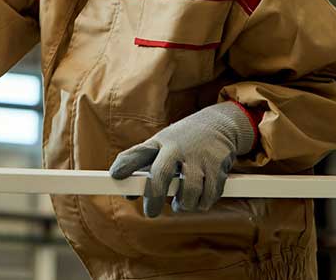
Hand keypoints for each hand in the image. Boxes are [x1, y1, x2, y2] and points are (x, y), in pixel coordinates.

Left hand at [108, 102, 254, 216]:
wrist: (219, 123)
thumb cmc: (183, 140)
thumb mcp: (162, 145)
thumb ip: (143, 168)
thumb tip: (128, 194)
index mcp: (161, 142)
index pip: (139, 153)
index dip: (125, 164)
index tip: (115, 175)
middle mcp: (178, 147)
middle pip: (161, 174)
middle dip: (154, 197)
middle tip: (151, 212)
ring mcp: (199, 156)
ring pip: (189, 192)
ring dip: (184, 205)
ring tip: (181, 204)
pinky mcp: (217, 166)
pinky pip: (209, 195)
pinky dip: (203, 203)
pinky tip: (199, 199)